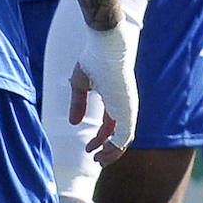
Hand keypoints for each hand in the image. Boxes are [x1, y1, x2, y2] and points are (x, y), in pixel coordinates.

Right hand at [68, 22, 137, 165]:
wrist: (105, 42)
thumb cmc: (94, 57)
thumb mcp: (81, 84)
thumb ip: (78, 103)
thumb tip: (74, 123)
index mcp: (115, 99)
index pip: (112, 126)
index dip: (100, 140)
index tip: (88, 149)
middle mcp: (125, 105)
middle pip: (122, 136)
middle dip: (109, 151)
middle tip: (96, 159)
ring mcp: (128, 106)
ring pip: (126, 138)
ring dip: (113, 152)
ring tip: (99, 160)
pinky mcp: (128, 107)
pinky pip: (125, 134)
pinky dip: (116, 146)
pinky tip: (103, 150)